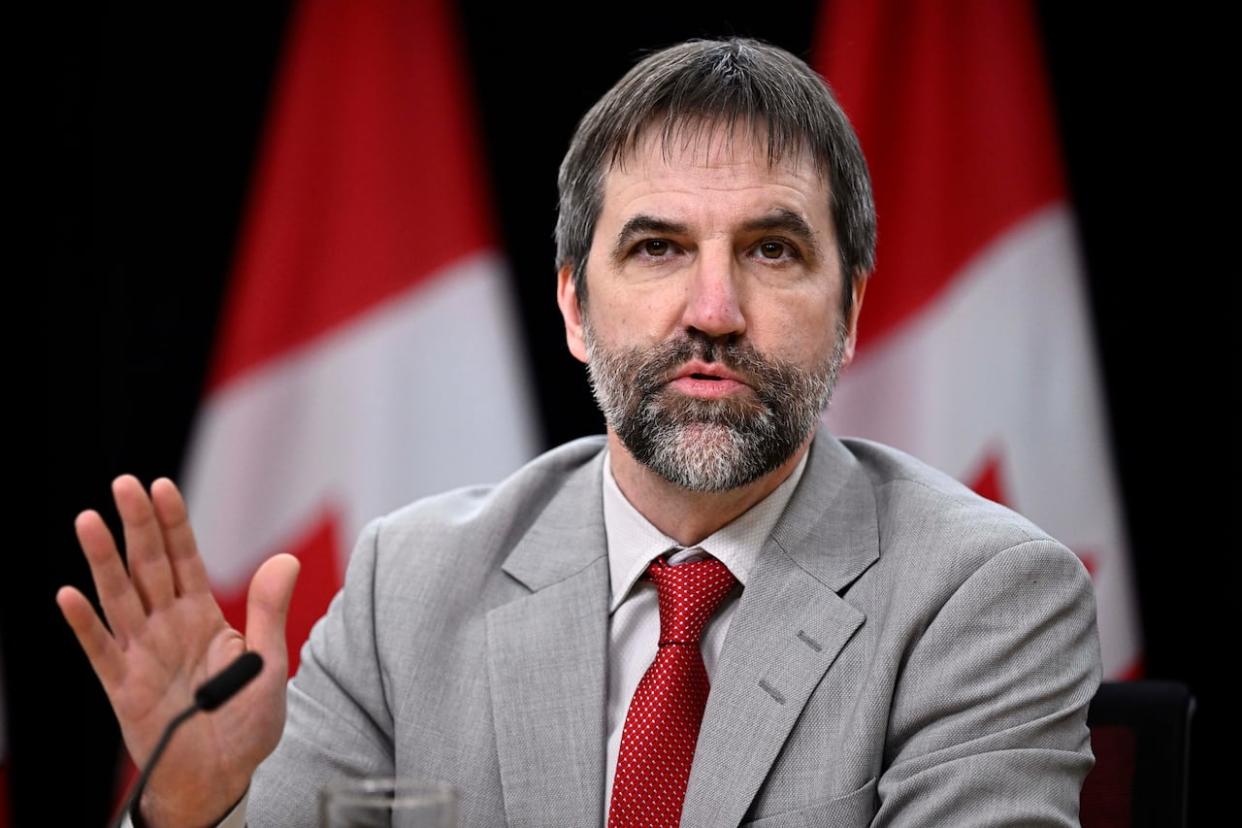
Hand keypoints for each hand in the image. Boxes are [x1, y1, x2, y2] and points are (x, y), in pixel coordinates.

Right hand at [57, 475, 299, 826]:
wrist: (222, 778)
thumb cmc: (245, 722)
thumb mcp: (269, 662)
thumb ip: (268, 611)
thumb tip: (285, 559)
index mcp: (201, 616)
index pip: (184, 559)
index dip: (173, 524)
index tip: (161, 487)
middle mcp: (167, 628)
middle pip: (148, 567)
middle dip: (137, 526)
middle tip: (123, 484)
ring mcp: (142, 655)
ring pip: (119, 599)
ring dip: (103, 561)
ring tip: (88, 521)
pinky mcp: (123, 688)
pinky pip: (100, 652)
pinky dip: (84, 624)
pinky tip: (69, 595)